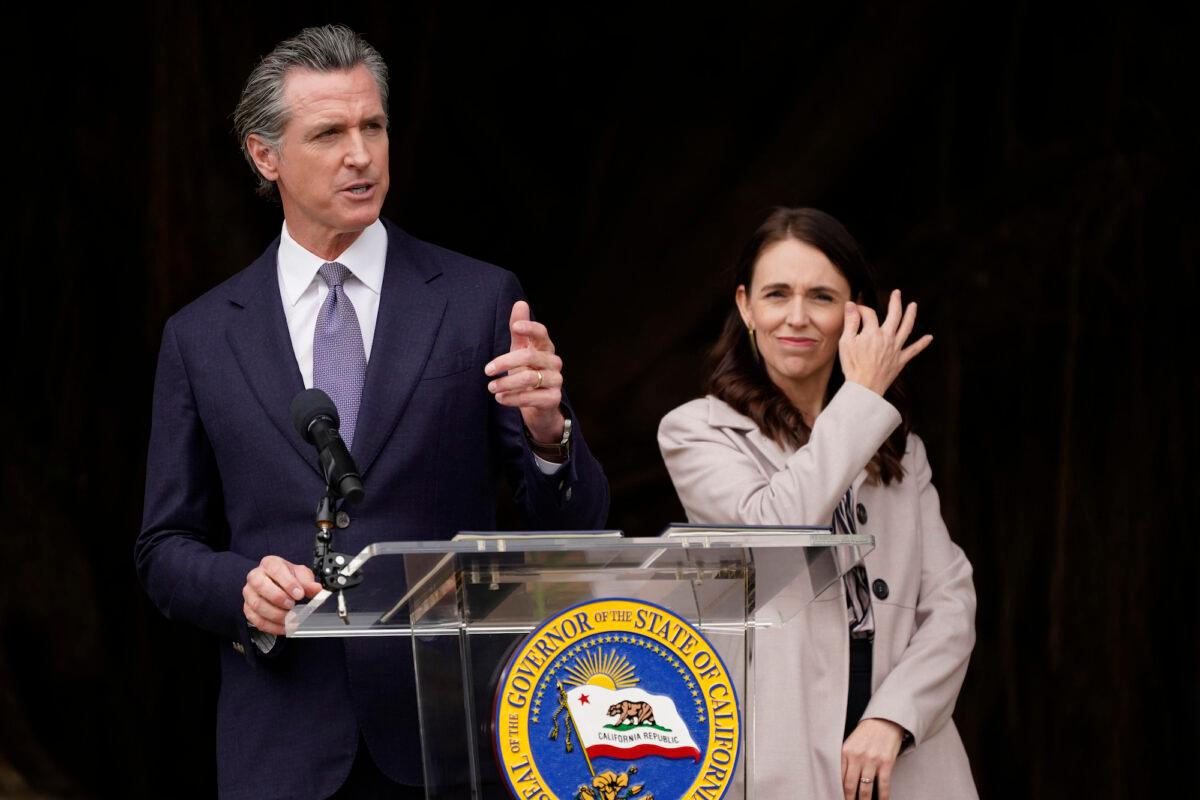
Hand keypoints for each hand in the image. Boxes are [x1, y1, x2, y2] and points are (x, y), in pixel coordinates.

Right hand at [242, 555, 322, 635]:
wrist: (279, 584)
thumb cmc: (288, 577)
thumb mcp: (301, 575)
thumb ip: (308, 582)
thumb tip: (316, 589)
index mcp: (269, 564)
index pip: (275, 569)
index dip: (288, 582)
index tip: (299, 594)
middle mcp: (256, 577)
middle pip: (260, 585)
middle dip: (278, 598)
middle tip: (292, 605)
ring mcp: (250, 593)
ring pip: (257, 605)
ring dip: (276, 614)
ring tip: (290, 618)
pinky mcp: (248, 609)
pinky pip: (257, 620)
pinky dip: (272, 626)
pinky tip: (285, 627)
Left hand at [484, 300, 565, 442]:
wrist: (539, 405)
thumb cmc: (528, 372)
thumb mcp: (520, 350)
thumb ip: (518, 330)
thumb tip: (520, 302)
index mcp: (545, 347)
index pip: (541, 333)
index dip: (530, 327)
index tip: (515, 326)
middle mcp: (554, 362)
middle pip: (529, 356)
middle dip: (505, 362)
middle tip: (487, 370)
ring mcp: (556, 380)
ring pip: (529, 378)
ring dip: (506, 383)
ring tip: (491, 387)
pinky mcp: (553, 398)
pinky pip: (530, 397)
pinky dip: (512, 398)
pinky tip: (500, 398)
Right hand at [839, 289, 932, 395]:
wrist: (864, 387)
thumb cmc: (853, 366)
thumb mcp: (846, 342)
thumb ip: (850, 322)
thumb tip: (851, 305)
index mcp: (873, 332)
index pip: (870, 314)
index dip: (862, 309)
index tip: (856, 309)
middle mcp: (887, 337)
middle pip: (894, 315)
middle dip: (895, 302)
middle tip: (897, 293)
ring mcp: (896, 348)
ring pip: (907, 328)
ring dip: (911, 315)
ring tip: (913, 305)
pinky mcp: (901, 360)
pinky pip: (914, 350)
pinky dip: (922, 344)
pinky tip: (929, 338)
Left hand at [842, 718, 904, 799]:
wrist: (885, 721)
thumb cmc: (866, 733)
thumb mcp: (850, 743)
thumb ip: (845, 759)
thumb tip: (841, 780)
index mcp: (846, 752)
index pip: (839, 777)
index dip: (838, 791)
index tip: (837, 797)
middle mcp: (857, 757)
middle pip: (850, 786)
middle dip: (850, 799)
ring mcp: (872, 760)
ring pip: (866, 788)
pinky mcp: (886, 763)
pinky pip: (883, 785)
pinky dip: (882, 796)